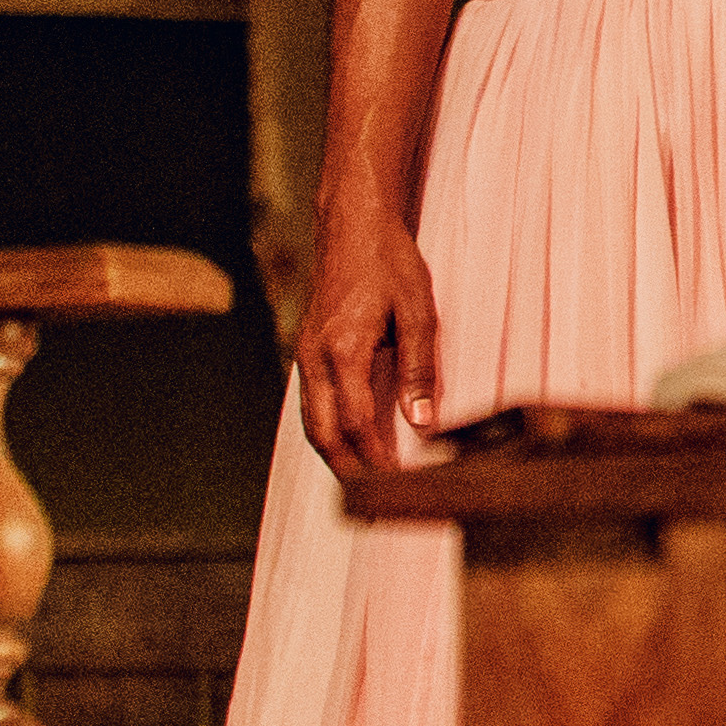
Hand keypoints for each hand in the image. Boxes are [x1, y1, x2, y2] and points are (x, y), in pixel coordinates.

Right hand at [296, 203, 446, 474]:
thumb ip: (418, 368)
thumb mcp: (417, 311)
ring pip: (312, 423)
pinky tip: (349, 441)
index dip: (376, 459)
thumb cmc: (388, 263)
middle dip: (348, 470)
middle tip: (377, 499)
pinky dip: (327, 431)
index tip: (399, 483)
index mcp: (342, 351)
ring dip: (335, 455)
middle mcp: (314, 359)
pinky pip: (311, 404)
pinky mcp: (307, 351)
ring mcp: (305, 356)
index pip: (356, 423)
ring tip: (363, 481)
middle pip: (324, 434)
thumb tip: (421, 420)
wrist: (351, 226)